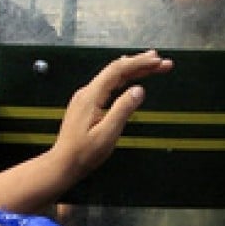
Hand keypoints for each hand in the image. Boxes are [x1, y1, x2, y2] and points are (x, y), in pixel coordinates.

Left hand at [47, 50, 173, 179]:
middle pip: (116, 69)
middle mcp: (87, 92)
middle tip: (161, 61)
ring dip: (133, 70)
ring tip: (151, 65)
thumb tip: (139, 90)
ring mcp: (86, 97)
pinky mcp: (88, 104)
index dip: (139, 63)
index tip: (157, 61)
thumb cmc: (83, 153)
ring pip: (113, 76)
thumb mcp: (107, 133)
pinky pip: (109, 85)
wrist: (63, 164)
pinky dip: (124, 79)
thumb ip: (123, 109)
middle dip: (140, 63)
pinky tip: (131, 78)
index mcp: (91, 96)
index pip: (118, 70)